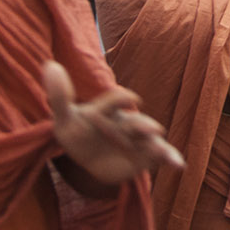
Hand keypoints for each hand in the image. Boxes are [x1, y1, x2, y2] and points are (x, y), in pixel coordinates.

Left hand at [45, 61, 182, 185]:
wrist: (88, 157)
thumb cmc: (77, 132)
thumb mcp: (64, 118)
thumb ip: (59, 96)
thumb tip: (50, 65)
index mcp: (109, 109)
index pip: (115, 101)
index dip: (120, 100)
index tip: (131, 99)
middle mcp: (127, 122)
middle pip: (136, 122)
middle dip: (142, 126)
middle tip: (151, 129)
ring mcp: (137, 140)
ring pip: (150, 139)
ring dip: (157, 144)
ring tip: (163, 151)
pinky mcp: (145, 157)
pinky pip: (160, 155)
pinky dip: (172, 158)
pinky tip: (180, 165)